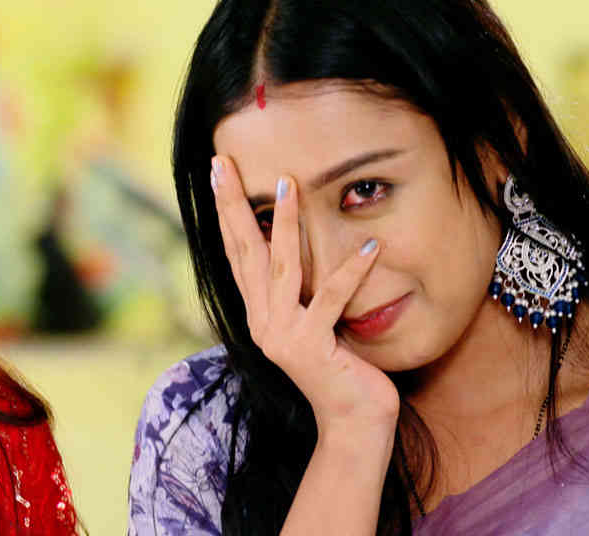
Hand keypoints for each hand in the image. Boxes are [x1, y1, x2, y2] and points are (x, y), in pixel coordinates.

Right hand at [209, 155, 399, 437]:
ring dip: (284, 224)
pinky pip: (331, 299)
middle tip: (224, 165)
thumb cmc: (340, 371)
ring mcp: (284, 335)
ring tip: (290, 185)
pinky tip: (369, 247)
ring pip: (281, 268)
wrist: (353, 423)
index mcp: (260, 315)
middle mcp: (263, 322)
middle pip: (244, 253)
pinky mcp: (312, 347)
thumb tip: (298, 251)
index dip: (227, 213)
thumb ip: (301, 295)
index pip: (238, 254)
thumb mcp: (313, 325)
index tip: (218, 174)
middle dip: (234, 207)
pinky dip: (350, 271)